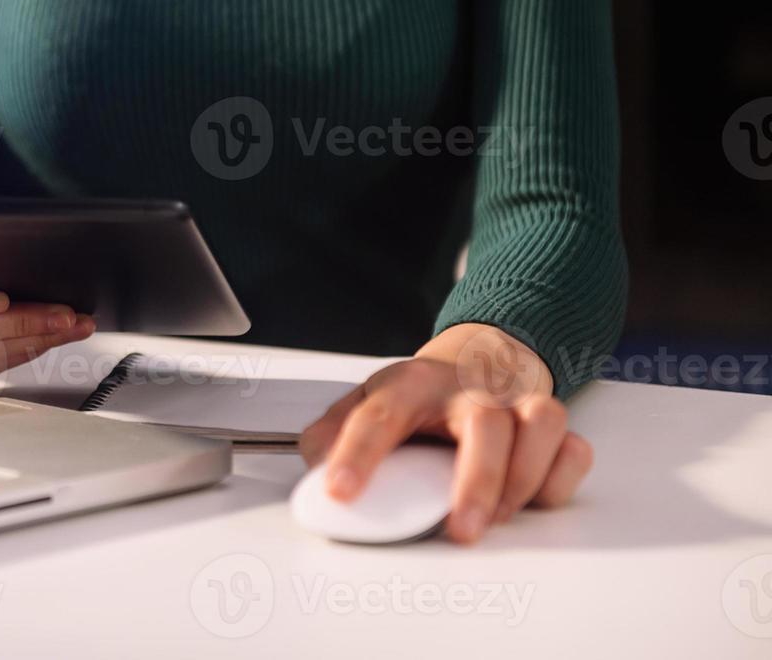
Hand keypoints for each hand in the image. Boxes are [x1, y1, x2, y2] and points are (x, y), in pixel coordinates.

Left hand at [298, 323, 592, 543]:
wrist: (476, 357)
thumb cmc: (418, 396)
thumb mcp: (364, 403)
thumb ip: (330, 439)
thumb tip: (314, 477)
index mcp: (409, 384)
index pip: (379, 415)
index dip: (357, 454)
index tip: (340, 492)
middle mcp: (468, 390)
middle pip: (484, 421)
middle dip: (477, 480)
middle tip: (460, 530)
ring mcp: (515, 403)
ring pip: (541, 424)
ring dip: (523, 480)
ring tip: (495, 517)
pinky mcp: (551, 427)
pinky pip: (573, 449)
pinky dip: (559, 479)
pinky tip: (534, 498)